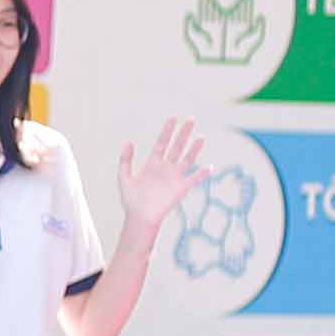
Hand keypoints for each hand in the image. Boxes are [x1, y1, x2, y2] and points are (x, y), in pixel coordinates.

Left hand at [113, 116, 202, 232]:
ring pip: (187, 159)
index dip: (167, 131)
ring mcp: (174, 177)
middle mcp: (165, 168)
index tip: (173, 118)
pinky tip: (210, 167)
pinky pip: (194, 180)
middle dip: (183, 133)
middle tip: (191, 119)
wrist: (140, 217)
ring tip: (201, 137)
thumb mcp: (124, 177)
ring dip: (194, 149)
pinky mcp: (181, 189)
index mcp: (152, 164)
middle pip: (177, 147)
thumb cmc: (131, 200)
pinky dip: (202, 174)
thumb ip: (125, 159)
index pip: (162, 143)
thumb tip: (128, 142)